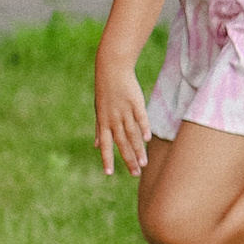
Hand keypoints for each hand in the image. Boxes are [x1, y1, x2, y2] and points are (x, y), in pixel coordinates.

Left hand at [96, 52, 151, 179]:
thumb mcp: (99, 111)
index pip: (105, 144)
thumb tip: (96, 146)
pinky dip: (144, 128)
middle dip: (128, 160)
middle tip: (135, 174)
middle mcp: (113, 119)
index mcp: (104, 122)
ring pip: (132, 134)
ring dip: (138, 150)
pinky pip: (140, 118)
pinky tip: (148, 139)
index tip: (109, 173)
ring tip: (144, 164)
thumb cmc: (105, 91)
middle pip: (122, 143)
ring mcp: (125, 111)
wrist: (111, 69)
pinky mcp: (135, 102)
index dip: (107, 158)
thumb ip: (100, 130)